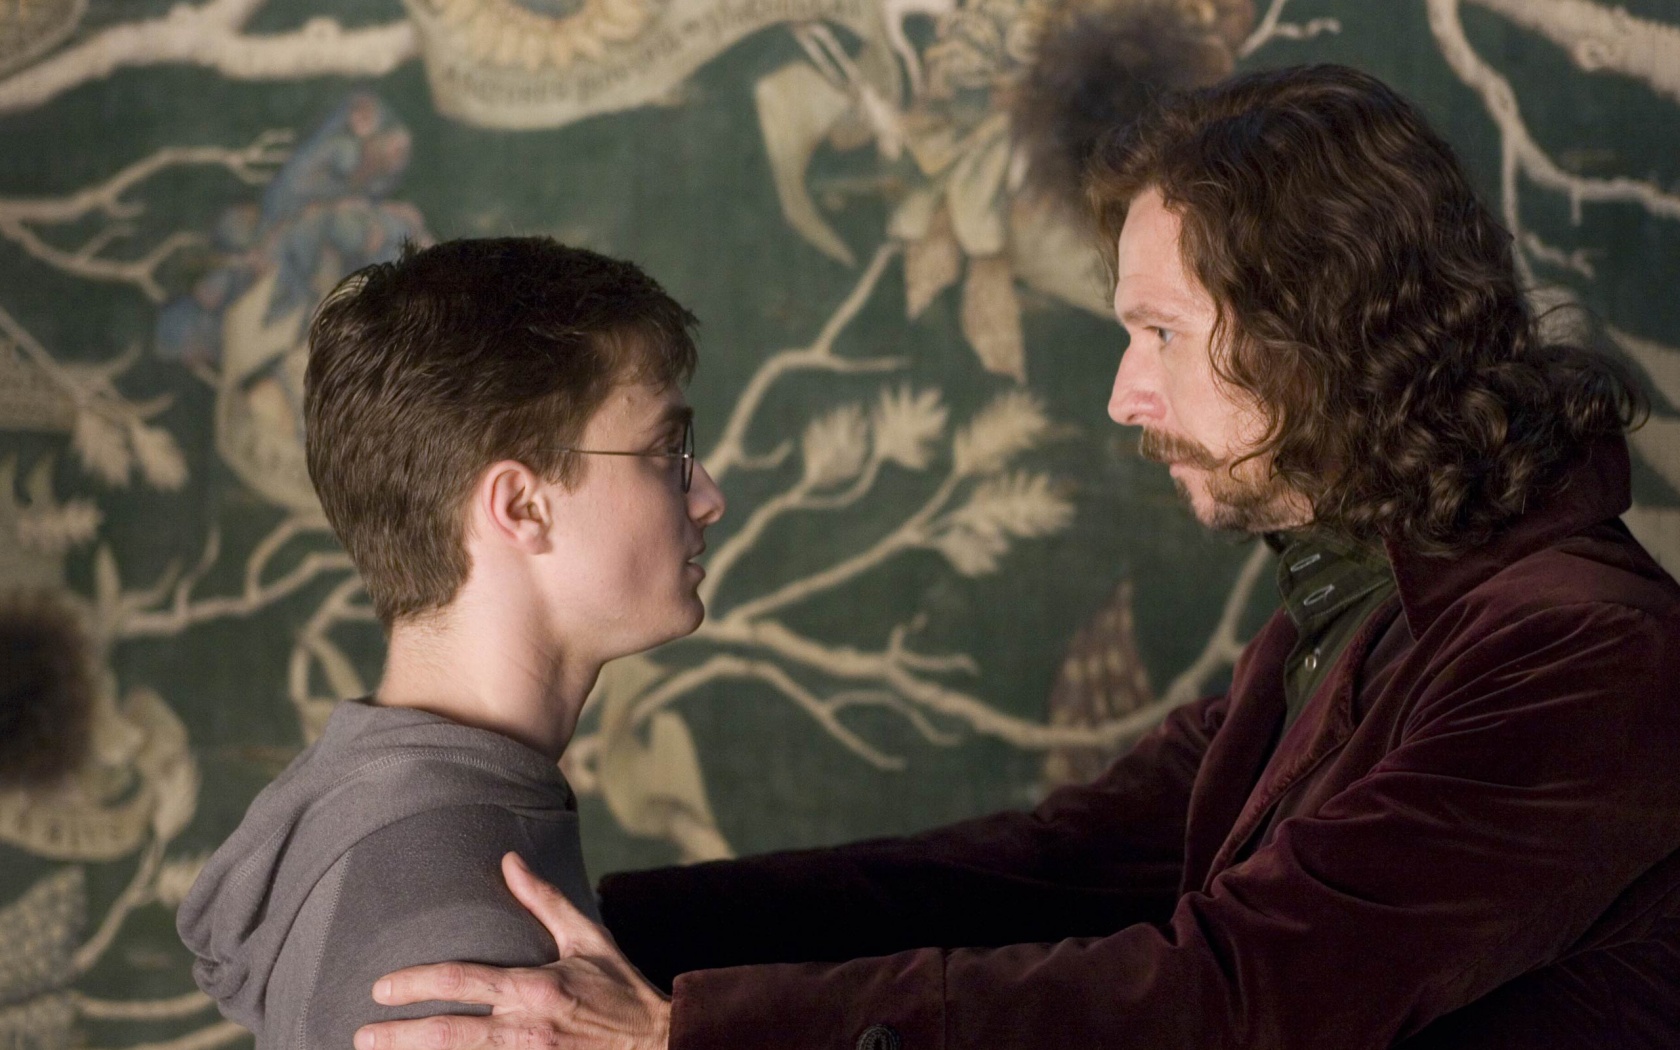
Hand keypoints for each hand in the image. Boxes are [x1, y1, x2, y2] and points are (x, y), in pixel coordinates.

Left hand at [354, 852, 671, 1049]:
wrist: (656, 1042)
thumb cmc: (619, 988)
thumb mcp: (587, 937)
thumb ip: (544, 901)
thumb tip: (509, 861)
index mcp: (536, 987)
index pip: (463, 982)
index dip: (417, 984)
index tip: (381, 988)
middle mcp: (527, 1028)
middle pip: (449, 1034)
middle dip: (399, 1036)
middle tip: (361, 1035)